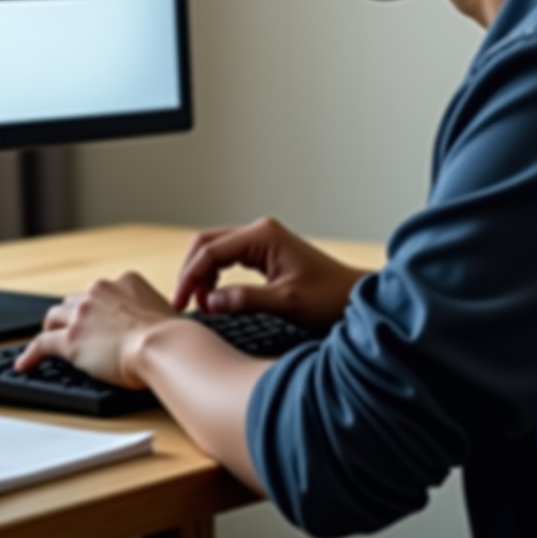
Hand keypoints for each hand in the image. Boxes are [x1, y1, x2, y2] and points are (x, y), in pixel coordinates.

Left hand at [15, 271, 175, 387]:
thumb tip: (161, 321)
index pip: (103, 291)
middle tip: (75, 330)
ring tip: (49, 341)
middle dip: (74, 315)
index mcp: (126, 280)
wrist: (162, 345)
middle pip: (76, 300)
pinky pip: (41, 344)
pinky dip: (31, 354)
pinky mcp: (70, 339)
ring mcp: (82, 314)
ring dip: (52, 328)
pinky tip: (24, 364)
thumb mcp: (166, 310)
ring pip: (55, 316)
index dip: (98, 307)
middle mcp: (100, 290)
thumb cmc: (173, 335)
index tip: (99, 319)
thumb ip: (154, 311)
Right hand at [171, 217, 367, 330]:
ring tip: (200, 305)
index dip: (190, 277)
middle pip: (207, 243)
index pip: (211, 250)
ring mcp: (262, 241)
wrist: (355, 297)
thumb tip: (209, 302)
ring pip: (216, 251)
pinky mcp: (265, 253)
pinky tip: (214, 299)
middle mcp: (259, 231)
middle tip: (182, 303)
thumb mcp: (286, 302)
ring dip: (202, 275)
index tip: (181, 304)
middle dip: (191, 272)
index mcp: (263, 235)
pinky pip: (229, 259)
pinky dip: (216, 277)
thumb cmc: (329, 297)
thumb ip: (246, 300)